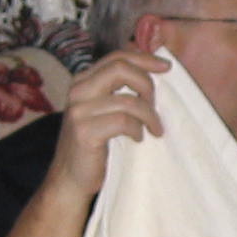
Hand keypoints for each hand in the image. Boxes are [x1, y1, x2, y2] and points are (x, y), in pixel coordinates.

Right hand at [45, 50, 168, 201]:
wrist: (70, 179)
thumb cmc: (95, 146)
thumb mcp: (104, 111)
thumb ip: (118, 91)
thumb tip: (153, 73)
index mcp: (83, 81)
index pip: (117, 57)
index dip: (144, 58)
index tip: (166, 67)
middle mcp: (78, 90)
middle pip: (121, 69)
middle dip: (147, 84)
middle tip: (156, 106)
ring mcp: (79, 111)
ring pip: (128, 100)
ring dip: (149, 114)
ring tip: (154, 128)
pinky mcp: (84, 132)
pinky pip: (123, 121)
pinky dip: (137, 129)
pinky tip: (138, 139)